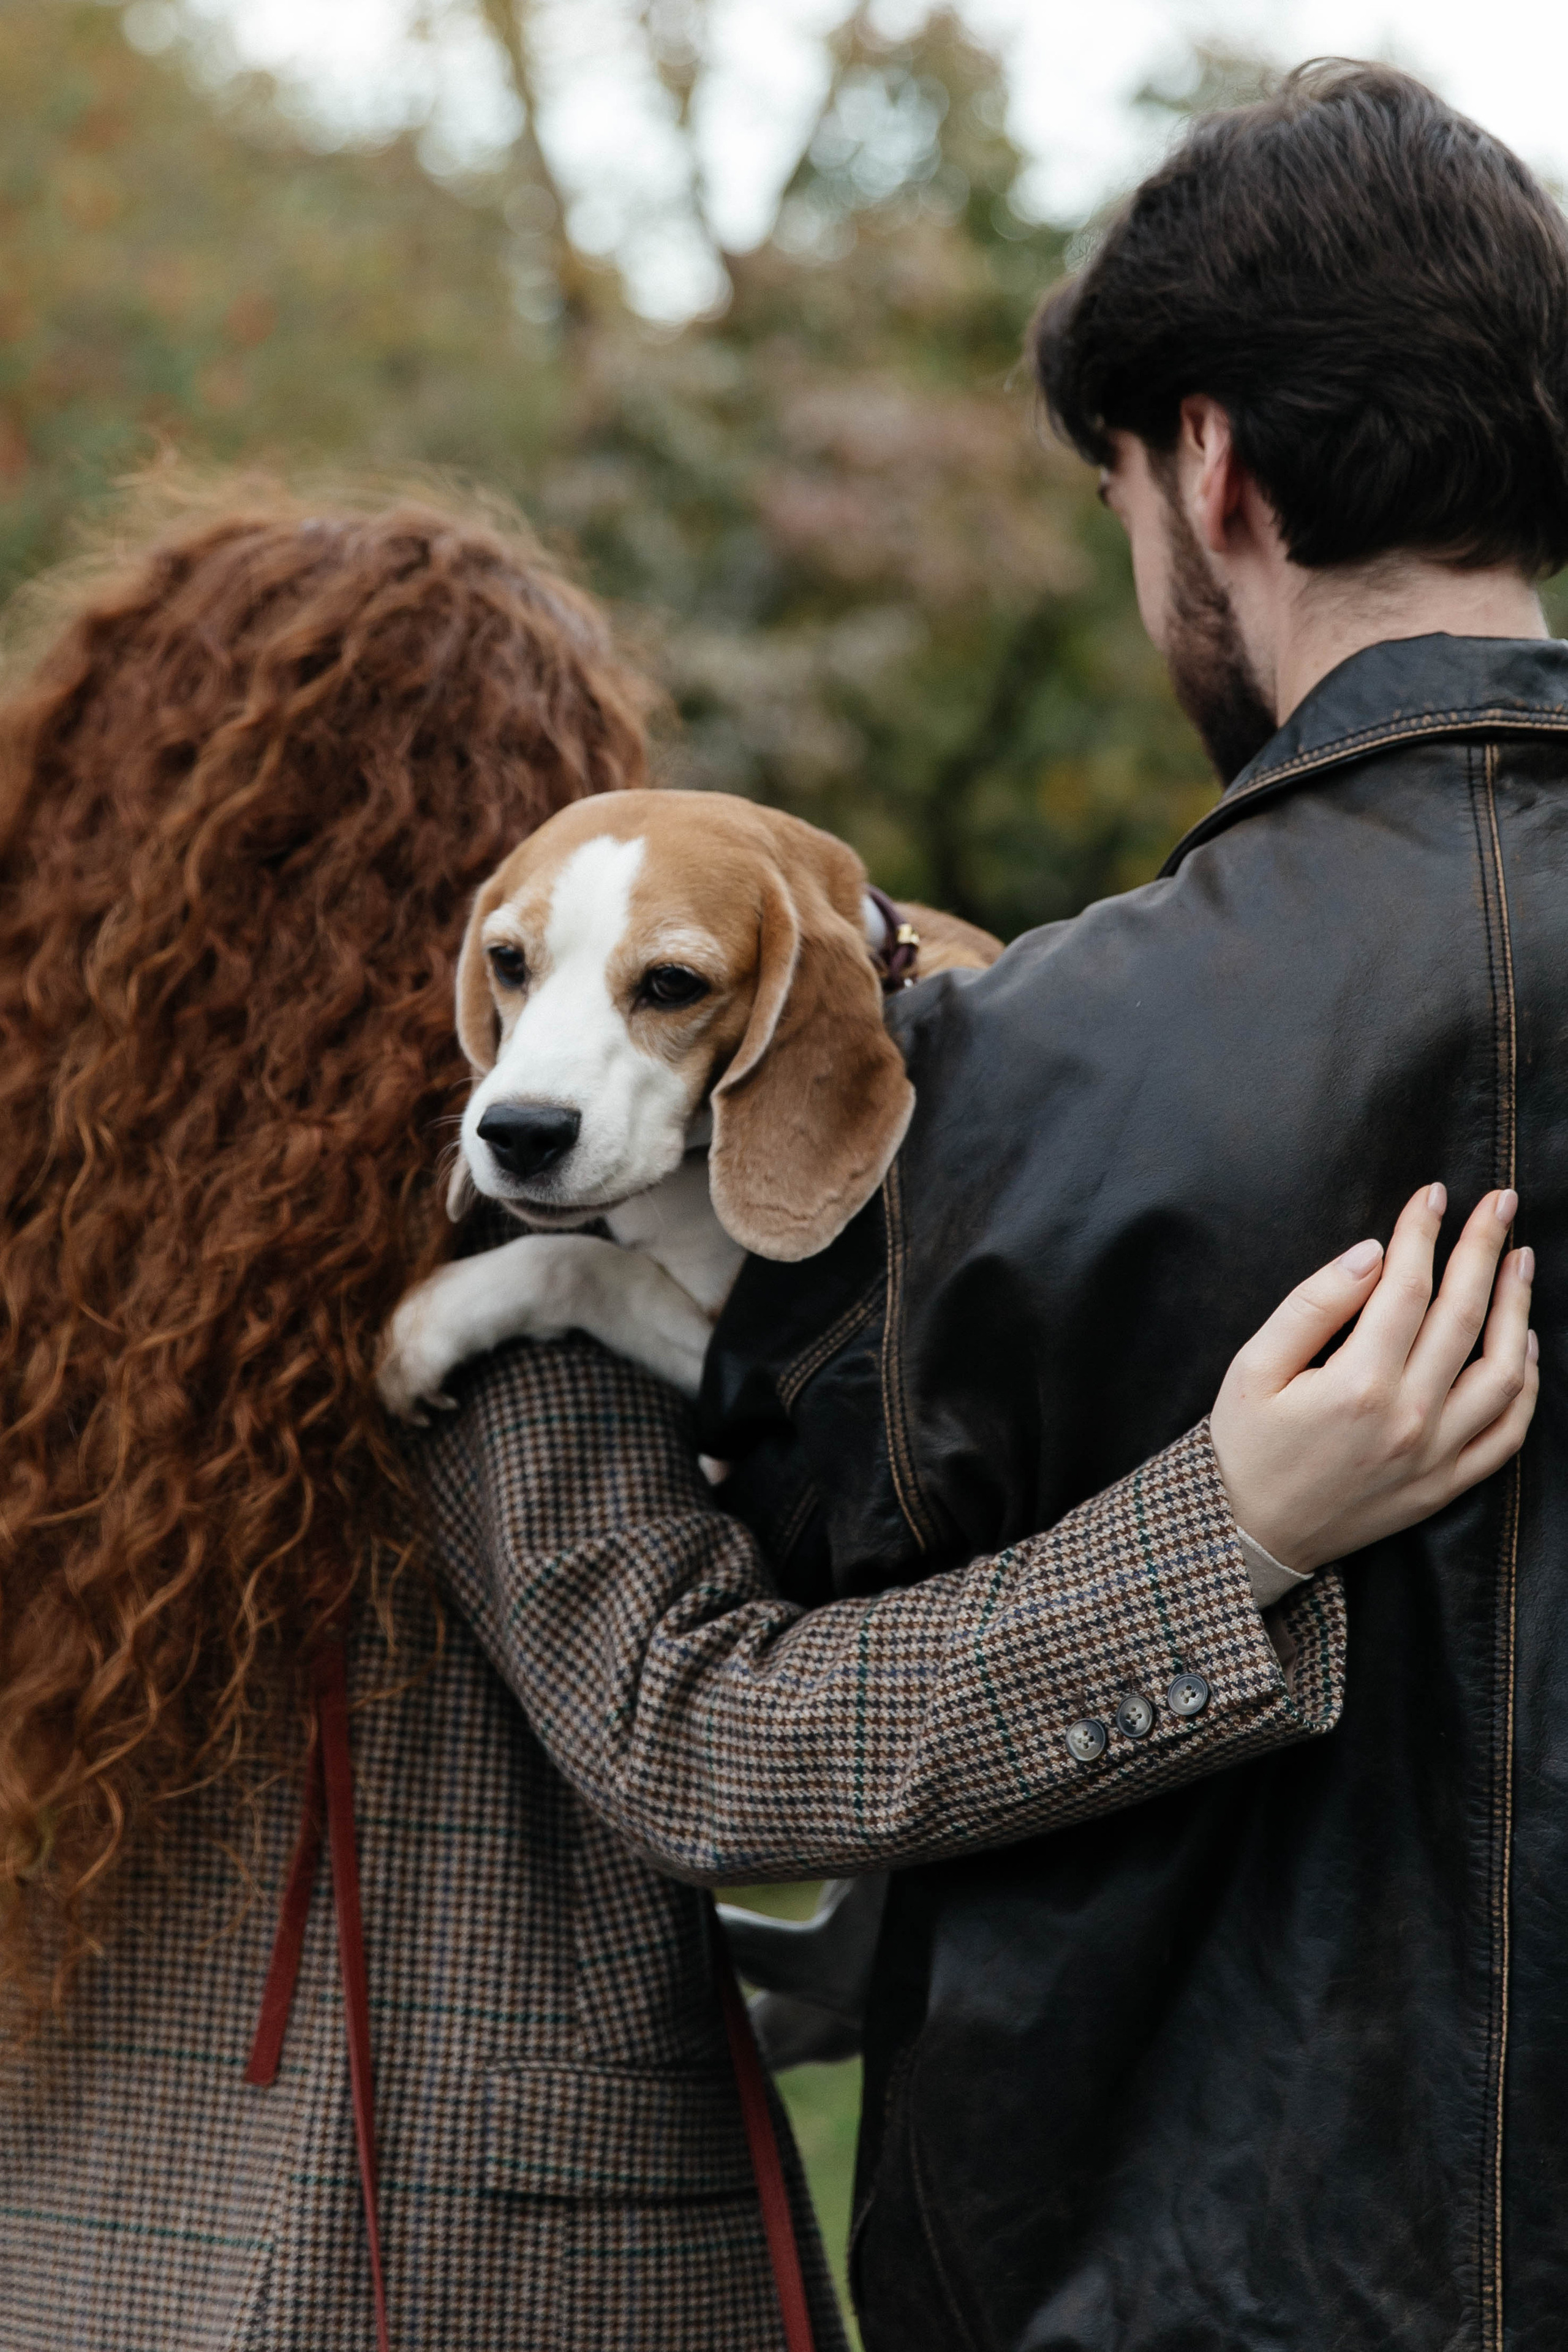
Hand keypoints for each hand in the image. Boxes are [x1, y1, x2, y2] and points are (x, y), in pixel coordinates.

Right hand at [1210, 1184, 1536, 1572]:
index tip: (1432, 1193)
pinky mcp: (1445, 1486)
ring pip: (1503, 1372)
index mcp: (1357, 1385)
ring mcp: (1434, 1457)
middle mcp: (1408, 1420)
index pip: (1407, 1288)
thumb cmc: (1244, 1445)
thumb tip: (1373, 1254)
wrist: (1249, 1535)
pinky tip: (1526, 1345)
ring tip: (1522, 1260)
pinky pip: (1508, 1434)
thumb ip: (1313, 1305)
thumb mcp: (1253, 1366)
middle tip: (1501, 1202)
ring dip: (1518, 1309)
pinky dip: (1527, 1386)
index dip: (1422, 1233)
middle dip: (1485, 1249)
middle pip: (1464, 1317)